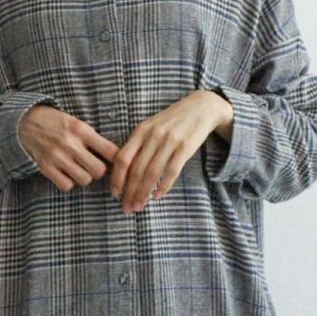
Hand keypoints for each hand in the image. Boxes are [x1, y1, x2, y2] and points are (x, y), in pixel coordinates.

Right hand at [17, 103, 119, 191]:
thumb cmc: (55, 123)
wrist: (24, 122)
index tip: (114, 162)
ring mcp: (57, 157)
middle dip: (98, 171)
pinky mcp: (46, 167)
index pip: (109, 150)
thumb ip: (92, 137)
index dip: (117, 159)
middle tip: (93, 166)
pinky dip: (68, 182)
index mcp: (81, 130)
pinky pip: (66, 185)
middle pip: (99, 170)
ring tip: (79, 169)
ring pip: (84, 180)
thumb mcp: (75, 122)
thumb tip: (114, 155)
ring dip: (84, 177)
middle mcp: (70, 144)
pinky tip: (66, 174)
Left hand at [109, 90, 232, 212]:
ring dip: (144, 193)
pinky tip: (157, 196)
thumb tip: (123, 170)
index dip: (117, 178)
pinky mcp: (185, 148)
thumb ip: (138, 144)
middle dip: (130, 192)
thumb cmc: (172, 120)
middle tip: (127, 208)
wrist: (201, 107)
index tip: (115, 194)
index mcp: (141, 131)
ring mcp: (170, 142)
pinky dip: (163, 186)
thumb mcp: (151, 126)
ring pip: (152, 173)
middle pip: (136, 170)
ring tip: (139, 206)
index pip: (123, 158)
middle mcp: (153, 136)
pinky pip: (171, 171)